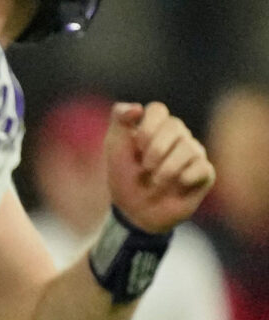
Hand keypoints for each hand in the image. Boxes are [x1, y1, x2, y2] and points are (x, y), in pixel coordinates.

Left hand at [106, 101, 213, 233]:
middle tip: (145, 166)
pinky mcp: (204, 172)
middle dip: (155, 149)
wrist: (135, 211)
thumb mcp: (115, 148)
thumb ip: (119, 121)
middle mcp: (178, 136)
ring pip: (189, 148)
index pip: (157, 110)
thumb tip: (136, 107)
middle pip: (175, 126)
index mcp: (156, 126)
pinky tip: (176, 186)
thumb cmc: (125, 177)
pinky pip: (201, 168)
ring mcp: (194, 153)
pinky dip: (183, 178)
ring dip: (166, 168)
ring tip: (155, 181)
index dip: (146, 128)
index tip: (136, 146)